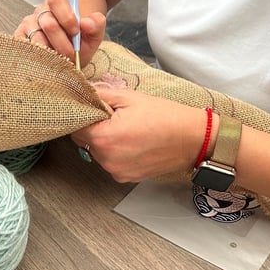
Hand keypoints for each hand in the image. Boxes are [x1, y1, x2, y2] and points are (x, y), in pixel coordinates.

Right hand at [14, 0, 106, 66]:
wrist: (68, 52)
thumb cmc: (79, 42)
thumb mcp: (92, 34)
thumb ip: (96, 25)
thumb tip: (86, 23)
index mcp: (58, 4)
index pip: (56, 0)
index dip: (67, 17)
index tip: (76, 32)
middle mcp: (41, 12)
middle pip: (48, 23)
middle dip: (62, 42)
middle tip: (70, 54)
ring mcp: (28, 25)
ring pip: (36, 39)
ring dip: (50, 53)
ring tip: (59, 61)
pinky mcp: (19, 38)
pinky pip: (23, 47)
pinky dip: (35, 56)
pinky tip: (45, 62)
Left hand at [71, 87, 210, 181]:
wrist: (194, 139)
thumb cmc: (165, 117)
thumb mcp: (130, 97)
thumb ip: (101, 94)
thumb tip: (84, 91)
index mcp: (104, 138)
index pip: (76, 126)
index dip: (83, 114)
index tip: (93, 107)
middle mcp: (106, 159)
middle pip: (84, 140)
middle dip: (94, 127)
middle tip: (114, 116)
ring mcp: (116, 171)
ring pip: (97, 152)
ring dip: (105, 140)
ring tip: (127, 129)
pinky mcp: (126, 178)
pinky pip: (111, 162)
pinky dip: (116, 152)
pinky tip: (133, 141)